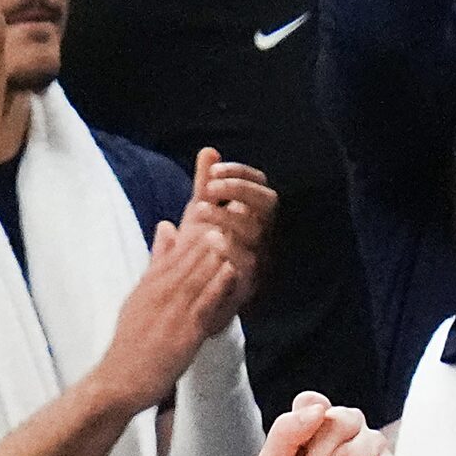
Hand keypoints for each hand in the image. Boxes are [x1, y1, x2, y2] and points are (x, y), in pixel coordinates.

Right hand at [91, 218, 240, 413]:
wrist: (119, 380)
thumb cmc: (131, 343)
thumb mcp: (140, 295)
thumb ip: (156, 263)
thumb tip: (166, 227)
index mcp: (150, 284)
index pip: (175, 249)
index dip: (195, 227)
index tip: (211, 207)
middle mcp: (159, 293)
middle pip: (187, 257)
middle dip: (208, 234)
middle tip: (228, 210)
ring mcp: (171, 311)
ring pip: (196, 276)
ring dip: (215, 254)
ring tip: (232, 231)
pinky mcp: (183, 332)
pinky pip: (204, 304)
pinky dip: (218, 285)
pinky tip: (232, 270)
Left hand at [180, 147, 273, 327]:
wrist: (188, 305)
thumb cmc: (196, 255)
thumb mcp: (199, 216)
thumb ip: (205, 186)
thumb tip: (208, 150)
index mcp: (252, 217)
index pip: (260, 186)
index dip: (242, 174)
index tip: (214, 170)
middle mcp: (260, 235)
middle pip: (267, 203)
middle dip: (239, 190)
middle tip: (208, 187)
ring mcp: (257, 257)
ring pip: (255, 230)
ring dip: (228, 215)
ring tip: (199, 208)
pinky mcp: (247, 282)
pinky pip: (247, 262)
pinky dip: (230, 248)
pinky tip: (208, 237)